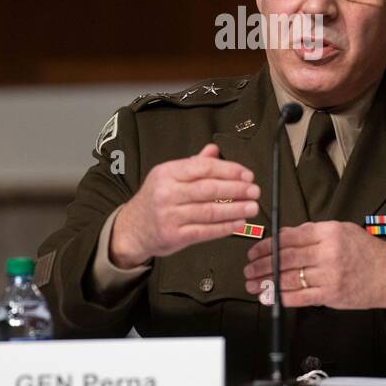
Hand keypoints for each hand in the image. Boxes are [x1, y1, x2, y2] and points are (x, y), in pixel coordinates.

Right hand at [110, 144, 259, 268]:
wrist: (131, 229)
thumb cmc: (153, 200)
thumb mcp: (168, 176)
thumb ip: (193, 164)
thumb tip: (214, 150)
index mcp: (167, 173)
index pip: (203, 167)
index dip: (229, 170)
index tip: (246, 174)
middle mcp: (167, 193)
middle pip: (208, 188)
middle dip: (236, 189)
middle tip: (254, 190)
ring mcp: (169, 215)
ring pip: (209, 211)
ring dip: (235, 209)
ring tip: (251, 207)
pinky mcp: (174, 236)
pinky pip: (205, 231)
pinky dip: (224, 227)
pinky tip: (237, 223)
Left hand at [242, 221, 385, 308]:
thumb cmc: (366, 252)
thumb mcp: (342, 230)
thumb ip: (312, 232)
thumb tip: (283, 237)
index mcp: (328, 233)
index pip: (289, 237)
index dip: (267, 245)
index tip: (255, 251)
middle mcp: (328, 252)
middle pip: (284, 258)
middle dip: (261, 265)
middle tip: (248, 269)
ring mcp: (329, 275)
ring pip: (289, 278)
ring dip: (266, 282)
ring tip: (253, 284)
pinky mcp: (331, 294)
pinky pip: (300, 296)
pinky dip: (281, 297)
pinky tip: (270, 297)